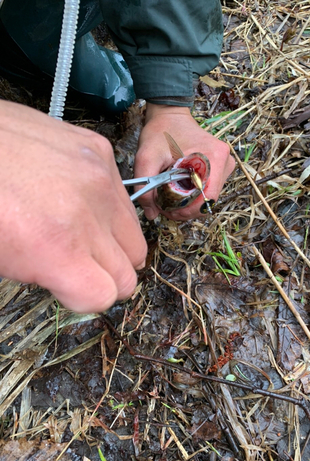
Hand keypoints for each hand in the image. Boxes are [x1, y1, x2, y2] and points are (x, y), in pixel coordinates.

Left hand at [0, 100, 146, 312]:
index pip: (104, 296)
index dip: (86, 297)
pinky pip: (123, 200)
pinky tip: (79, 198)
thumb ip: (52, 276)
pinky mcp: (101, 152)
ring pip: (135, 239)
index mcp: (57, 249)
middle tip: (79, 263)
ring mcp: (100, 179)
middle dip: (104, 275)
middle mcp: (88, 214)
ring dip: (113, 244)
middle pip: (127, 273)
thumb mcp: (4, 259)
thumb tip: (81, 279)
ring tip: (82, 231)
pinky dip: (107, 207)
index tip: (73, 288)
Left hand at [134, 104, 234, 220]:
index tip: (169, 210)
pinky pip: (208, 191)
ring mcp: (225, 164)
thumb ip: (145, 186)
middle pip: (209, 200)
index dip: (188, 210)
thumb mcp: (146, 158)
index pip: (208, 198)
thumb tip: (151, 214)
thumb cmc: (160, 132)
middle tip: (165, 206)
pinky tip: (178, 190)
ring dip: (190, 203)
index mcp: (214, 156)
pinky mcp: (220, 167)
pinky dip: (193, 196)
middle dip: (187, 209)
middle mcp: (225, 161)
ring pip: (209, 198)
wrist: (169, 115)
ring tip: (170, 197)